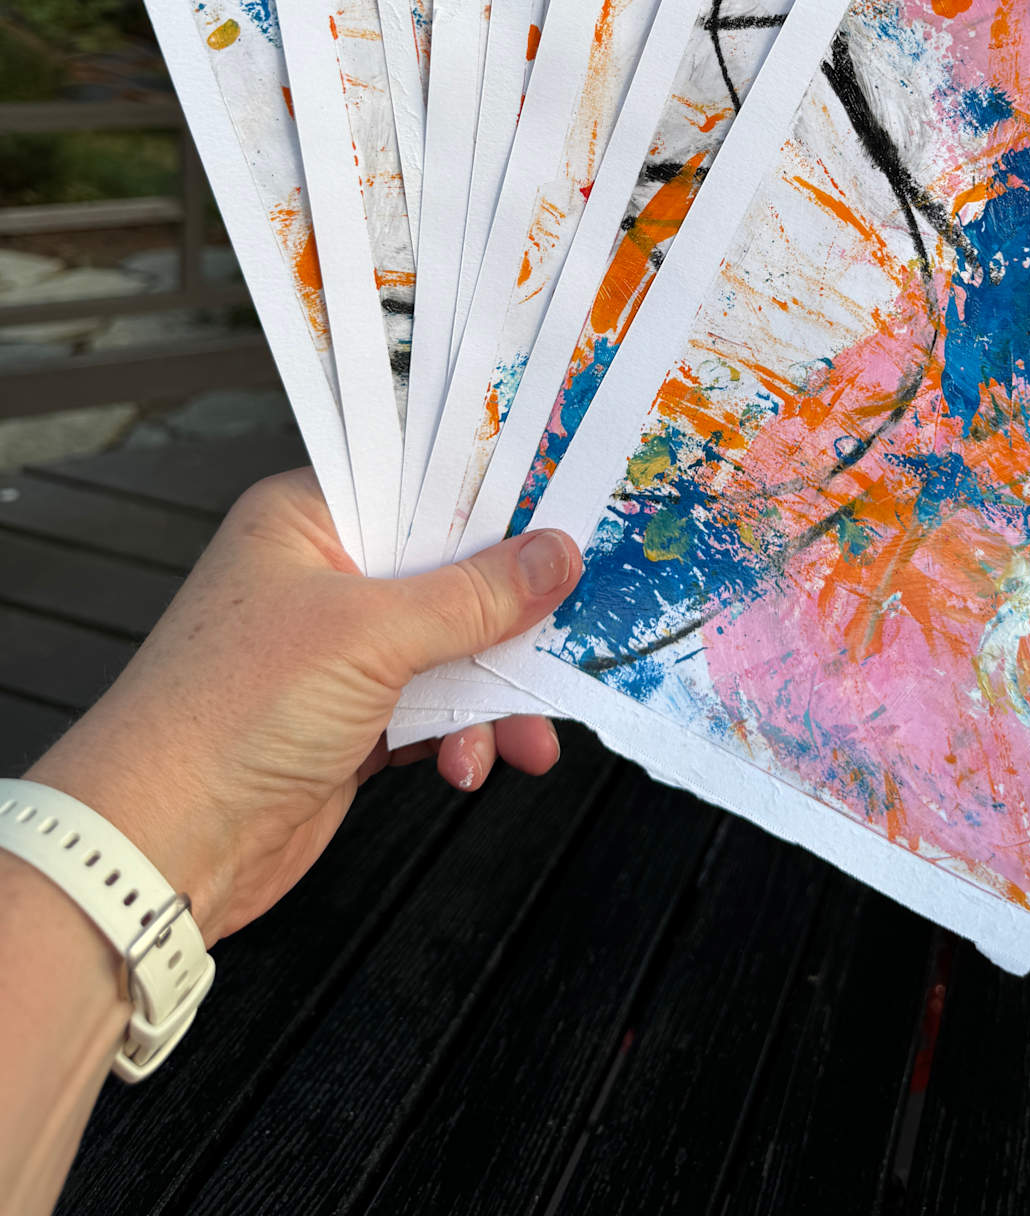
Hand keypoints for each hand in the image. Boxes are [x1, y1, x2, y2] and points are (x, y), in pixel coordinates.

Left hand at [27, 468, 579, 948]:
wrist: (157, 847)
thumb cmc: (234, 710)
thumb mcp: (369, 634)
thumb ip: (474, 596)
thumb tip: (559, 554)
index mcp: (308, 518)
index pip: (420, 479)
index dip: (497, 495)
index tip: (571, 507)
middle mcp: (323, 574)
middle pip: (450, 570)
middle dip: (512, 614)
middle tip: (574, 629)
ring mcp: (336, 652)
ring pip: (453, 648)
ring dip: (494, 693)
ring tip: (527, 738)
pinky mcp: (348, 721)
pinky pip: (434, 710)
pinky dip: (464, 735)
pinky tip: (473, 764)